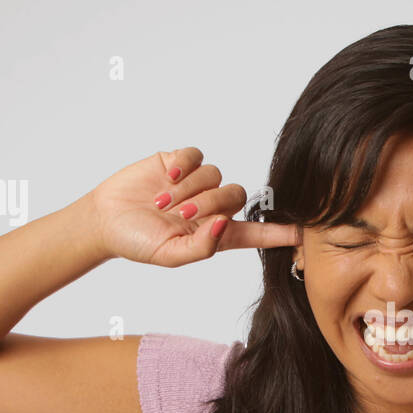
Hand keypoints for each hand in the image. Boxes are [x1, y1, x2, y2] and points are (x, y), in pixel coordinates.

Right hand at [84, 147, 299, 266]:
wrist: (105, 220)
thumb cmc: (137, 242)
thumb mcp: (170, 256)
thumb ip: (202, 247)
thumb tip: (223, 225)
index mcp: (216, 234)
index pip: (257, 232)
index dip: (282, 232)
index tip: (307, 233)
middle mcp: (211, 207)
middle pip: (237, 195)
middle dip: (210, 203)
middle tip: (181, 215)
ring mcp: (197, 184)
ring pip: (216, 175)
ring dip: (191, 189)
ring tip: (163, 202)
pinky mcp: (179, 163)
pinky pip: (196, 156)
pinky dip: (184, 166)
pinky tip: (167, 178)